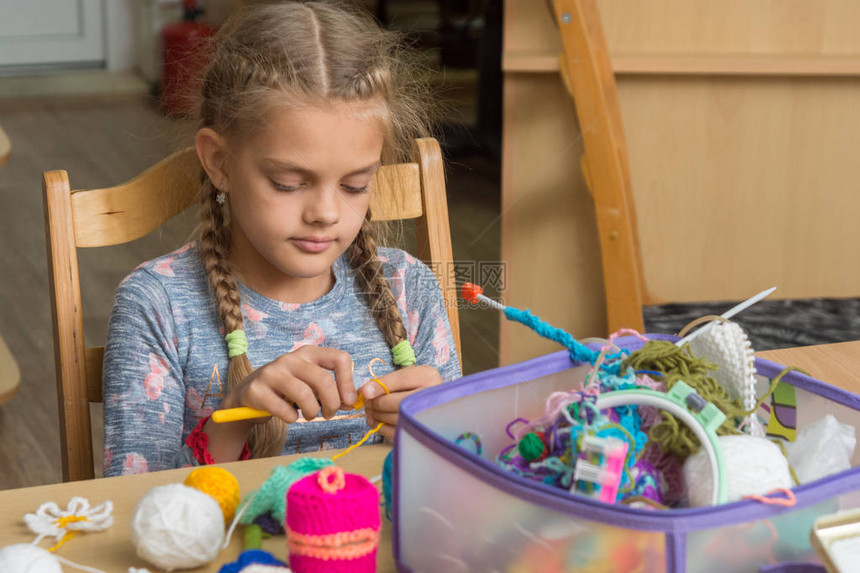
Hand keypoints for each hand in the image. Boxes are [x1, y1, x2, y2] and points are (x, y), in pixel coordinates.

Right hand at [205, 346, 354, 462]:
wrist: (249, 394)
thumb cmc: (287, 389)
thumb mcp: (310, 385)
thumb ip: (332, 391)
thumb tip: (351, 402)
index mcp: (309, 353)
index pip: (340, 358)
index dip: (348, 382)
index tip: (348, 401)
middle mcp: (291, 358)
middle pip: (323, 380)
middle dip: (332, 403)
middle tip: (329, 414)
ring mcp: (272, 372)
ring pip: (305, 395)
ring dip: (312, 412)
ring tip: (309, 416)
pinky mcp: (257, 390)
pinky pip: (284, 410)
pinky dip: (292, 418)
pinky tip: (290, 416)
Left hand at [361, 365, 442, 440]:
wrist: (431, 404)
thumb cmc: (412, 387)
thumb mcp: (403, 377)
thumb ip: (384, 381)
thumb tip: (363, 391)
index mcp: (428, 376)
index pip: (402, 379)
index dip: (381, 386)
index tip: (364, 392)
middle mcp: (433, 395)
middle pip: (400, 401)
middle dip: (377, 403)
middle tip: (367, 403)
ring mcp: (429, 415)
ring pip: (397, 418)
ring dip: (377, 416)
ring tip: (370, 411)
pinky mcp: (421, 431)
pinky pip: (397, 432)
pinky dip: (381, 427)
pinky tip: (375, 421)